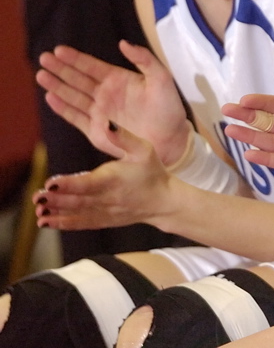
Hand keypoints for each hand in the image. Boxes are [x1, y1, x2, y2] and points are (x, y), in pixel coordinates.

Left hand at [34, 122, 171, 229]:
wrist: (162, 201)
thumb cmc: (152, 171)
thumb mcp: (144, 149)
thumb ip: (123, 137)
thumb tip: (107, 123)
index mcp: (114, 179)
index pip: (89, 183)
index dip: (69, 184)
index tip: (51, 183)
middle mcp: (107, 198)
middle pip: (78, 200)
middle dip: (56, 199)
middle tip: (37, 197)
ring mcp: (104, 212)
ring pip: (76, 213)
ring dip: (56, 213)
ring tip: (38, 211)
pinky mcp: (102, 220)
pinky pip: (80, 224)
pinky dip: (63, 224)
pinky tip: (46, 222)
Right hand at [37, 41, 189, 165]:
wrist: (171, 140)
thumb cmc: (168, 108)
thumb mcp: (161, 78)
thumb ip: (144, 59)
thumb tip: (123, 43)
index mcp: (119, 80)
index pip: (92, 66)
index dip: (76, 58)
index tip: (59, 50)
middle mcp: (106, 95)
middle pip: (78, 79)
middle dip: (61, 68)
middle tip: (44, 57)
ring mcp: (100, 112)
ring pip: (73, 96)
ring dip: (57, 86)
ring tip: (41, 75)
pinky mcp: (96, 131)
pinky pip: (75, 118)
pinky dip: (63, 108)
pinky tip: (50, 97)